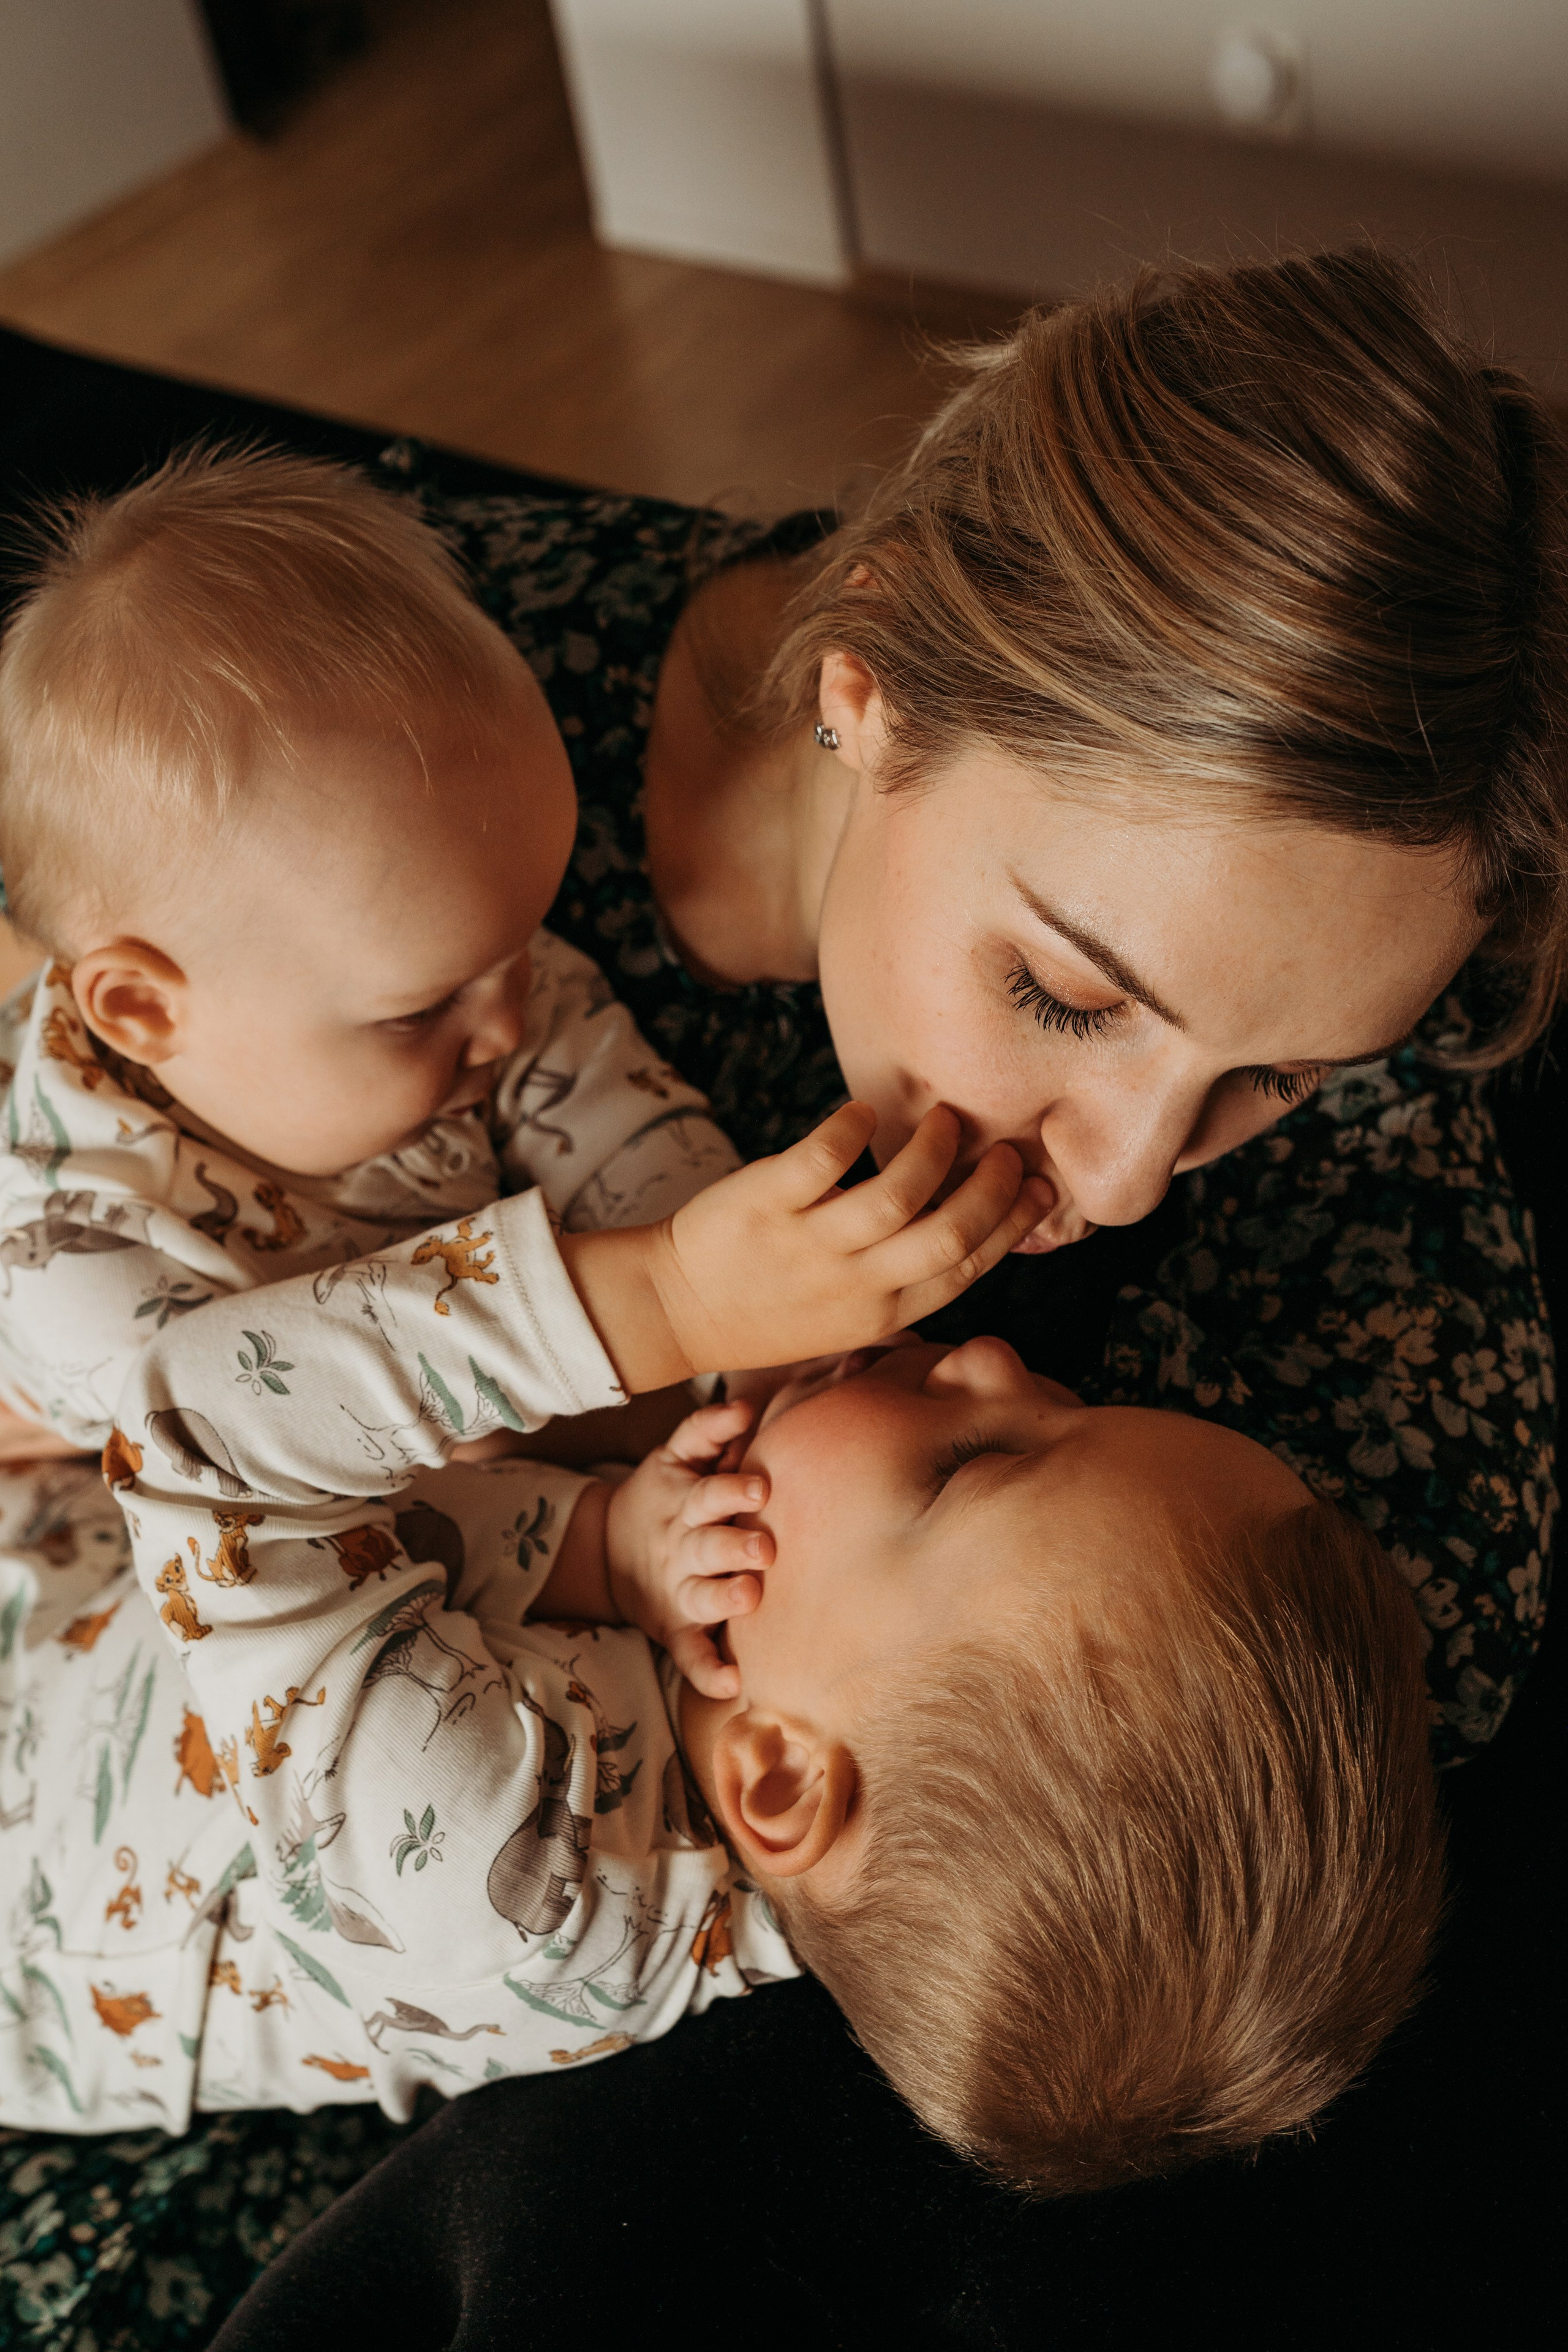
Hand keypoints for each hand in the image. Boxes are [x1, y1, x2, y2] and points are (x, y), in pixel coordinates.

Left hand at [564, 1101, 1048, 1388]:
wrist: (677, 1310)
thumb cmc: (774, 1303)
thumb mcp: (851, 1312)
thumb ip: (907, 1276)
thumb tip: (976, 1224)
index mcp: (881, 1311)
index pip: (967, 1267)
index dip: (1012, 1224)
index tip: (1041, 1185)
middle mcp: (852, 1283)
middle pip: (946, 1234)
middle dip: (990, 1187)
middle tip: (1004, 1147)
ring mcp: (807, 1246)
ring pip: (894, 1196)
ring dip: (931, 1150)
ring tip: (942, 1118)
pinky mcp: (763, 1206)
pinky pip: (819, 1160)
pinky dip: (850, 1128)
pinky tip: (864, 1111)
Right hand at [603, 1399, 771, 1696]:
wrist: (608, 1548)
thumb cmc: (664, 1495)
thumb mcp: (674, 1456)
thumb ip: (707, 1431)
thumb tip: (744, 1404)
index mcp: (687, 1504)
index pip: (711, 1493)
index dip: (734, 1490)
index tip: (762, 1488)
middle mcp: (683, 1549)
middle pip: (709, 1547)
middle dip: (735, 1549)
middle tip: (765, 1550)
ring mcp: (678, 1592)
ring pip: (702, 1599)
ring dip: (724, 1601)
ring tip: (750, 1599)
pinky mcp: (675, 1630)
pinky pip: (689, 1655)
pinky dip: (708, 1672)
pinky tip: (733, 1684)